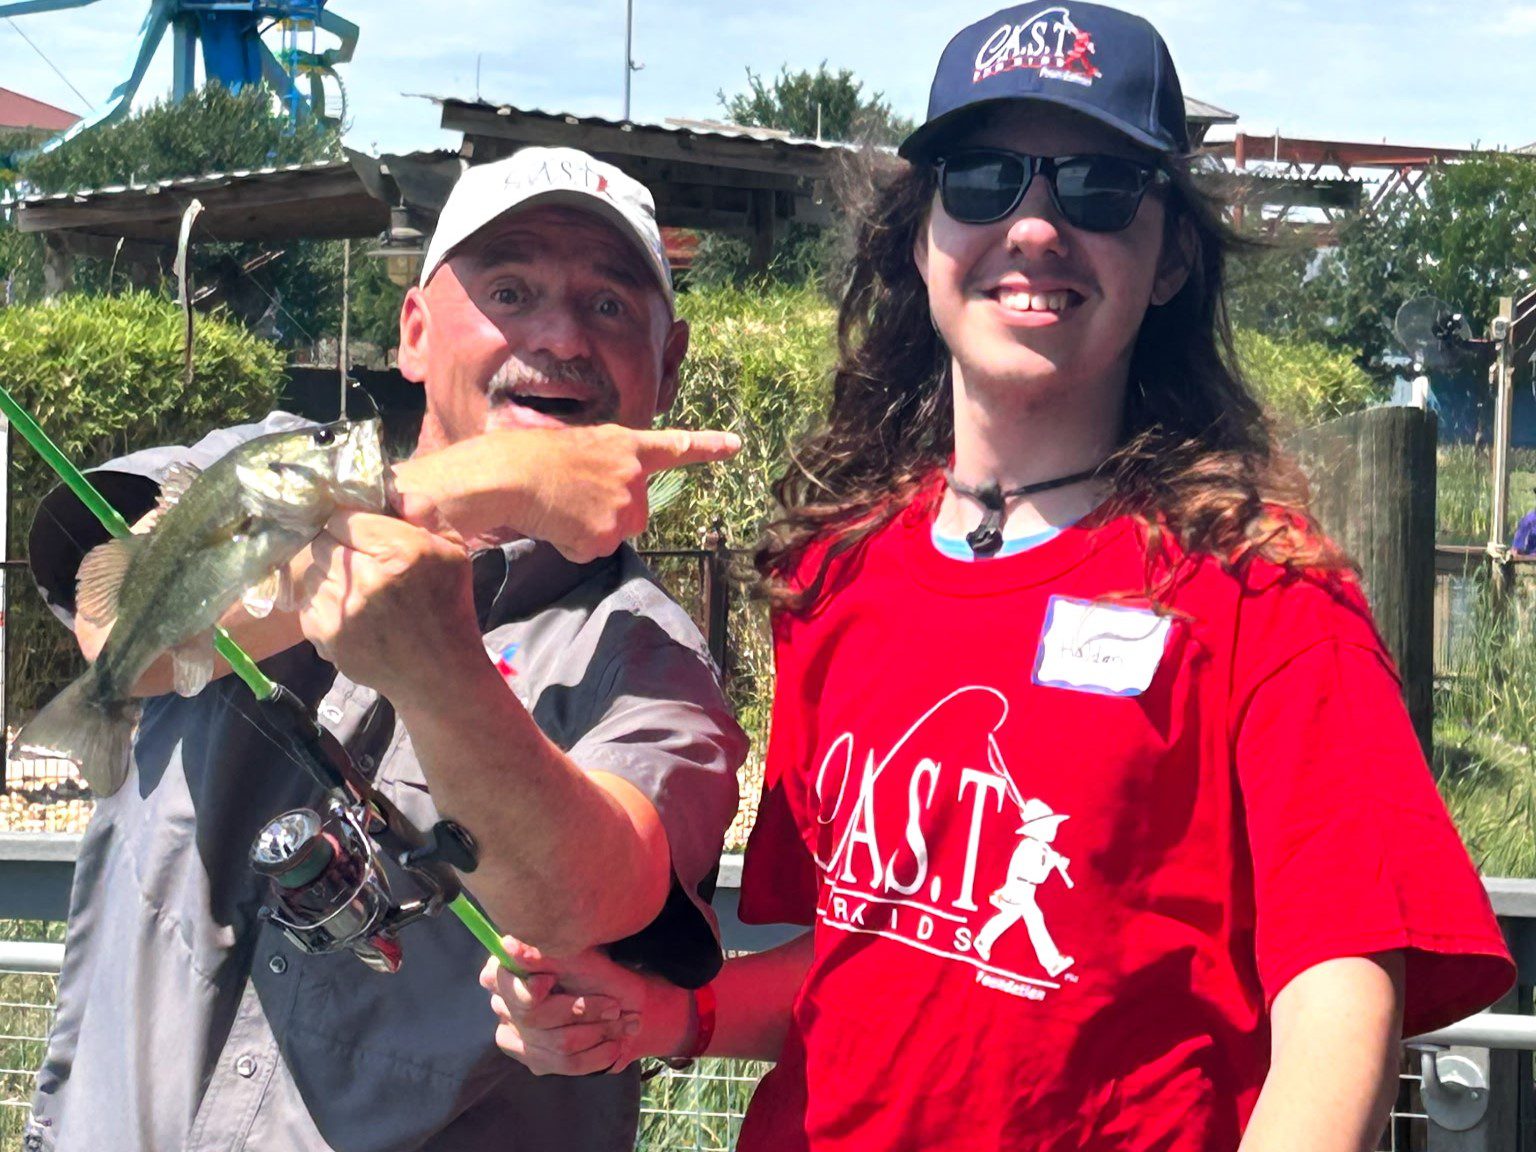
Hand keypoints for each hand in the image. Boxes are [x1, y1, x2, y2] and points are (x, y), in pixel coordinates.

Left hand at [296, 510, 482, 697]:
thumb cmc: (448, 606)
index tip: (363, 535)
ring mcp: (340, 610)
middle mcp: (366, 579)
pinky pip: (308, 602)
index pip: (343, 517)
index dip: (352, 524)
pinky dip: (325, 604)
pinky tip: (353, 614)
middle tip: (362, 563)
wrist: (438, 673)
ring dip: (330, 576)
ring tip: (360, 592)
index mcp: (401, 551)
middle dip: (339, 547)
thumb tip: (385, 486)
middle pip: (322, 542)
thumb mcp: (453, 550)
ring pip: (312, 572)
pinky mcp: (324, 635)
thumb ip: (422, 511)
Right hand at [390, 425, 741, 560]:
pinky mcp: (608, 534)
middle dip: (608, 516)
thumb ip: (601, 468)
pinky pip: (590, 551)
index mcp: (622, 444)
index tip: (736, 445)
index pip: (673, 446)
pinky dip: (570, 545)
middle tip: (570, 499)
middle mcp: (632, 474)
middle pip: (635, 514)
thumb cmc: (523, 456)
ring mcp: (623, 505)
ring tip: (557, 507)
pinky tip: (553, 522)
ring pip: (611, 534)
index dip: (707, 446)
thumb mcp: (574, 448)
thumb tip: (594, 499)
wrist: (507, 476)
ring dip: (586, 530)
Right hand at [480, 938, 666, 1075]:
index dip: (526, 990)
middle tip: (614, 1007)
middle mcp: (502, 1004)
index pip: (501, 985)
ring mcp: (515, 1036)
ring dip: (597, 1034)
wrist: (614, 988)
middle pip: (533, 1019)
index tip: (550, 980)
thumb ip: (541, 950)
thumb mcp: (570, 949)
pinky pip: (563, 1064)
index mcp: (502, 970)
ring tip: (625, 1023)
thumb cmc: (588, 959)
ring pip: (555, 1044)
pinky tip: (615, 1046)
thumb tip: (508, 945)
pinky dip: (595, 1056)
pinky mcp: (534, 1059)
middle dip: (580, 1012)